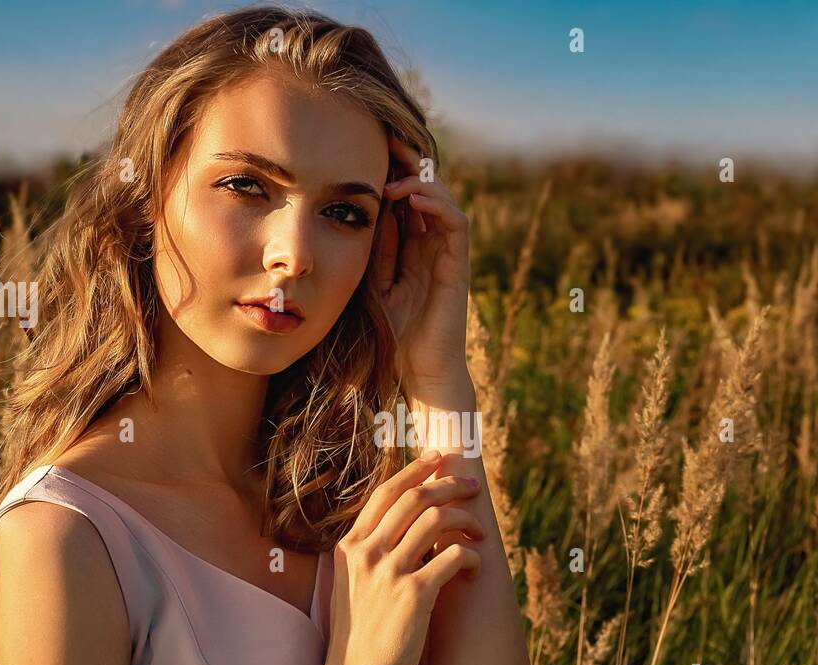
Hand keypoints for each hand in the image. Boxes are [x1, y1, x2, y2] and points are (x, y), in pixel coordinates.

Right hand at [324, 452, 484, 664]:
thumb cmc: (358, 635)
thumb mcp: (352, 584)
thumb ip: (372, 553)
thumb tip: (409, 526)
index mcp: (350, 547)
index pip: (385, 493)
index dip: (415, 471)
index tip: (439, 459)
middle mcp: (367, 553)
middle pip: (414, 499)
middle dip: (449, 485)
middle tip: (472, 487)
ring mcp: (389, 572)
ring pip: (436, 521)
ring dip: (465, 519)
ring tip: (479, 532)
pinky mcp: (414, 595)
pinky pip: (451, 557)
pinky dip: (469, 556)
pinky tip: (474, 565)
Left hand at [374, 136, 471, 395]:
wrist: (419, 373)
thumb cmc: (394, 336)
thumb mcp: (373, 285)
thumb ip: (374, 251)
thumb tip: (359, 213)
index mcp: (410, 249)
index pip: (403, 200)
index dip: (389, 173)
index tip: (363, 151)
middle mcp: (431, 246)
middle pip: (424, 191)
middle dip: (406, 164)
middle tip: (383, 140)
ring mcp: (447, 255)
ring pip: (442, 200)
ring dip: (420, 181)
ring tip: (395, 174)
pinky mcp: (458, 267)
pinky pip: (455, 224)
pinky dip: (438, 205)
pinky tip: (413, 196)